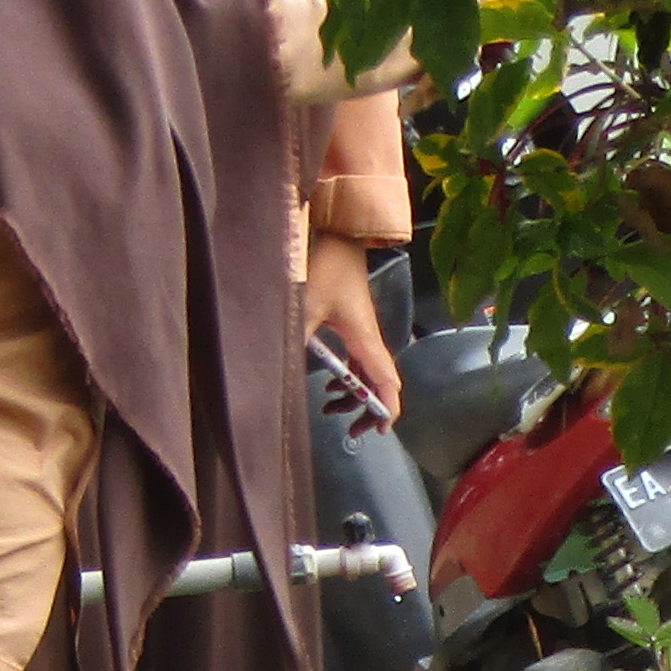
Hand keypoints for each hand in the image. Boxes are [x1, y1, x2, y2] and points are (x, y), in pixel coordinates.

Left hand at [302, 234, 402, 421]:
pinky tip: (330, 381)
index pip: (385, 382)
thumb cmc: (328, 269)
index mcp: (365, 339)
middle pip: (379, 384)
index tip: (378, 430)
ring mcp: (364, 333)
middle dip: (368, 409)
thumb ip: (298, 338)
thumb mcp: (306, 306)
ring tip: (331, 406)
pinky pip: (358, 360)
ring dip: (355, 394)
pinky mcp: (355, 326)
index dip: (386, 409)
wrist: (340, 239)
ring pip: (368, 374)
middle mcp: (369, 339)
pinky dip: (349, 377)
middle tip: (351, 429)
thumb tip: (284, 369)